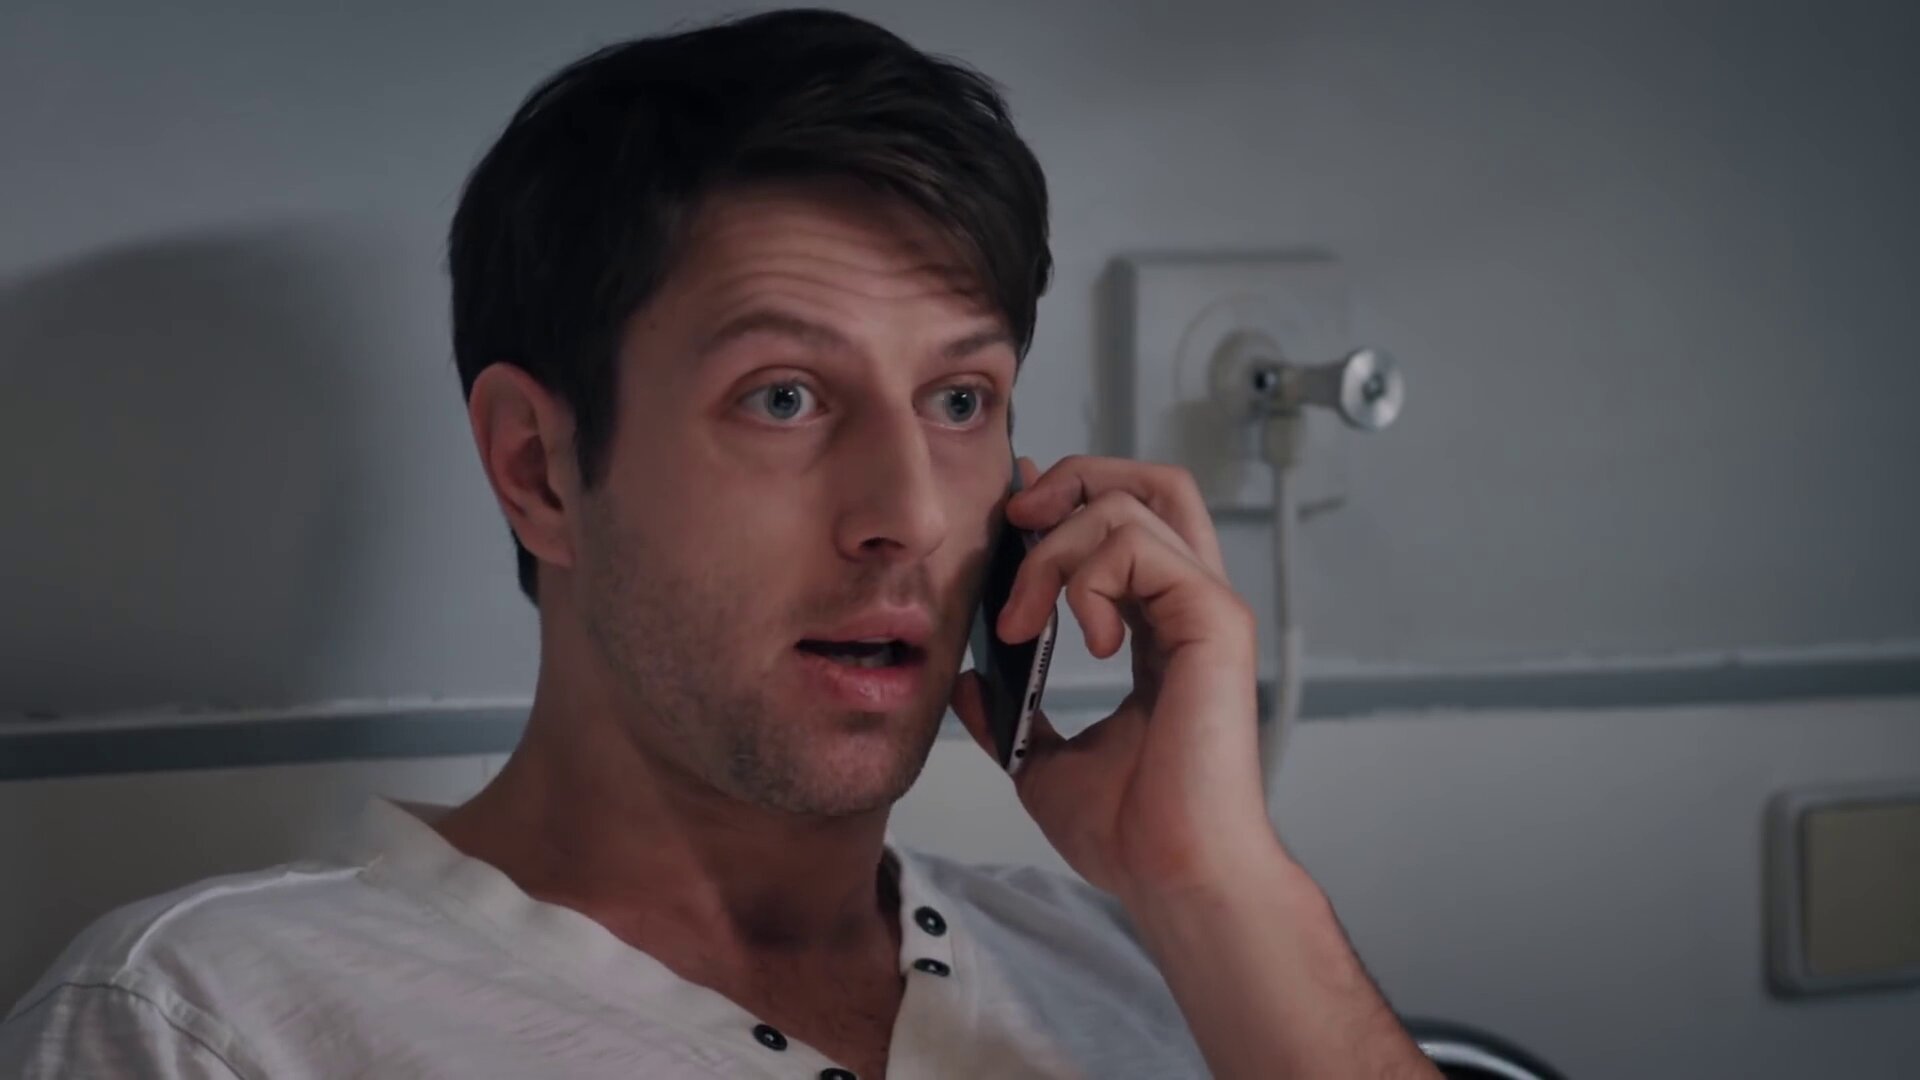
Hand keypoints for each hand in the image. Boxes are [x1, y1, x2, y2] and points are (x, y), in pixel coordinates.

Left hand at [949, 455, 1282, 900]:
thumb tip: (967, 681)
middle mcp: (1189, 608)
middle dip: (1073, 481)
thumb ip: (1009, 711)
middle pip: (1151, 483)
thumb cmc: (1130, 833)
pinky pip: (1141, 544)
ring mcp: (1208, 608)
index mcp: (1157, 632)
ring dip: (1056, 549)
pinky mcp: (1215, 619)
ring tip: (1027, 621)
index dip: (1067, 500)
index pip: (1126, 525)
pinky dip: (1090, 576)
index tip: (1009, 516)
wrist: (1171, 874)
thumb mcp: (1041, 760)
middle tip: (1018, 525)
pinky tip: (1085, 640)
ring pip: (1132, 504)